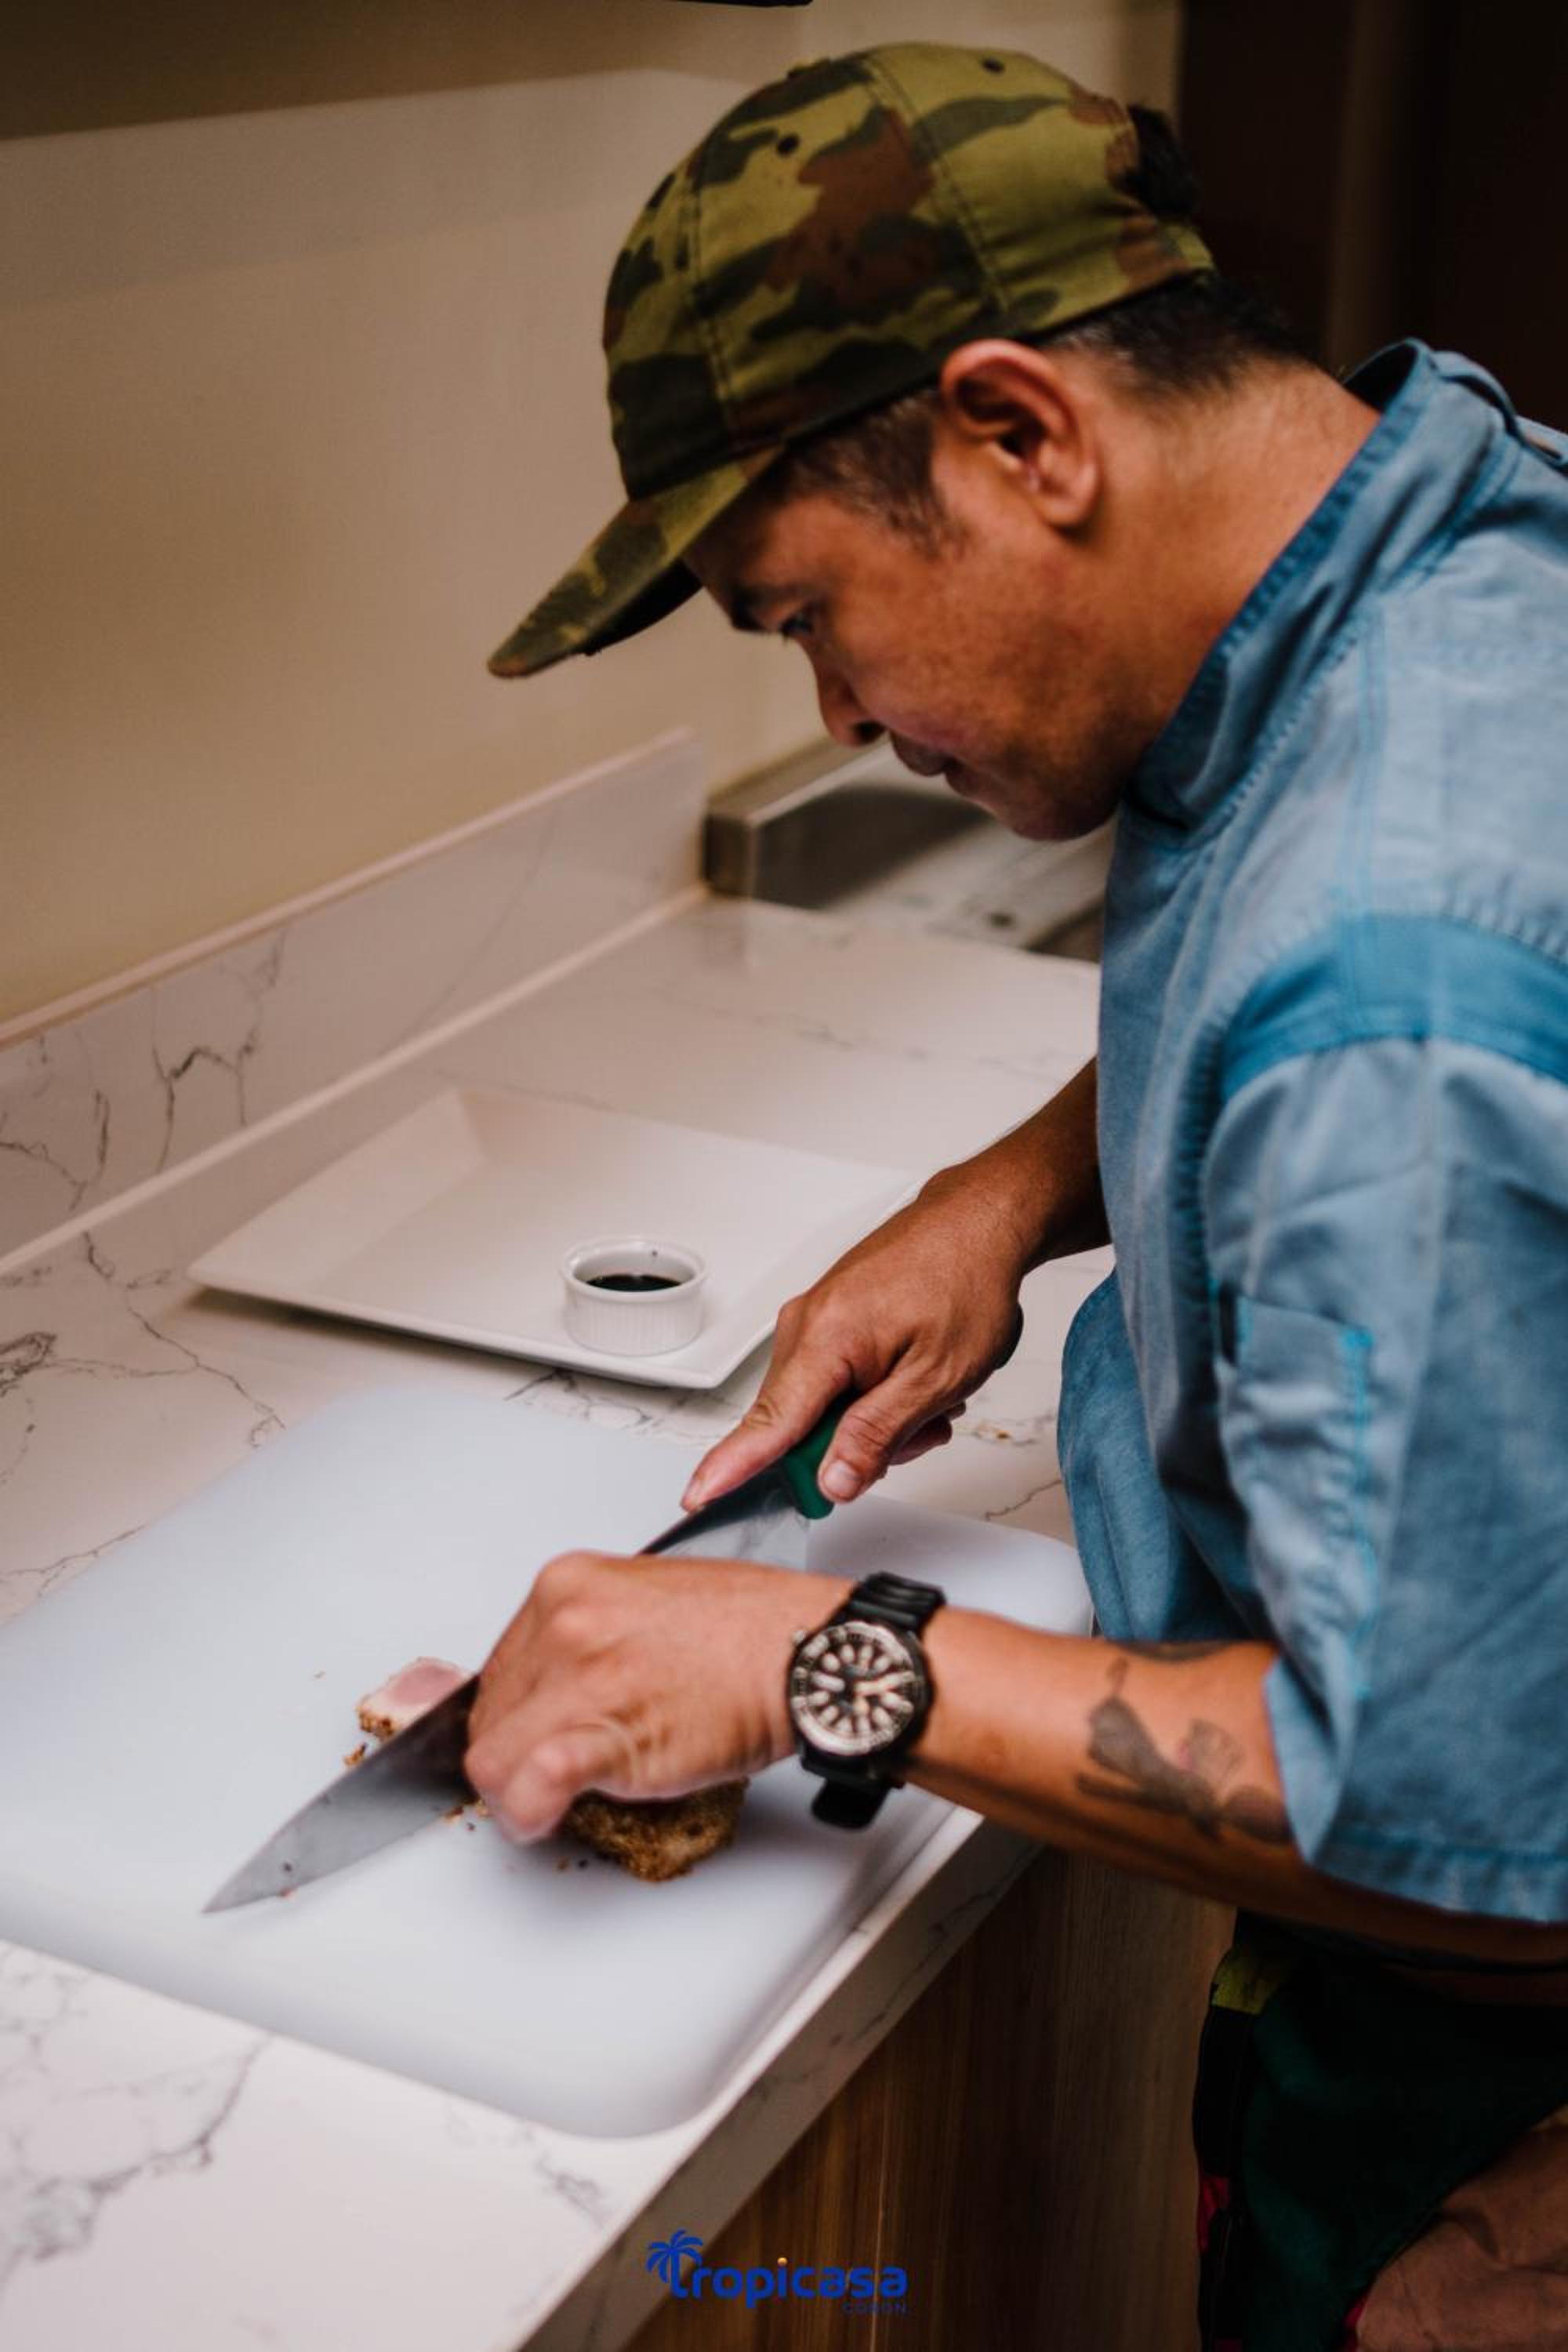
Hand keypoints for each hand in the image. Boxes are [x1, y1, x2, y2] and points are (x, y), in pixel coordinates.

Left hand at [464, 1552, 851, 1841]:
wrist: (807, 1650)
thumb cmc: (752, 1628)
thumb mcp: (647, 1597)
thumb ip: (592, 1630)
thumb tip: (557, 1680)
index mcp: (568, 1583)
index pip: (499, 1666)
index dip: (516, 1712)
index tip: (532, 1733)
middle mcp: (563, 1621)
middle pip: (490, 1712)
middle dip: (512, 1751)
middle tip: (545, 1772)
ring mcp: (578, 1675)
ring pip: (492, 1758)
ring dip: (513, 1791)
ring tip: (545, 1801)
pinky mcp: (601, 1732)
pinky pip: (529, 1783)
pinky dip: (527, 1811)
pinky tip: (541, 1817)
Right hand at [683, 1166, 1028, 1513]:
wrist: (977, 1222)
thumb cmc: (965, 1282)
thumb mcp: (937, 1377)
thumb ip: (878, 1434)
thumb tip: (831, 1481)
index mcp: (825, 1339)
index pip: (769, 1423)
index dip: (732, 1468)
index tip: (699, 1497)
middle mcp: (806, 1327)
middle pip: (801, 1427)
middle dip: (858, 1446)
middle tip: (920, 1429)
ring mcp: (816, 1321)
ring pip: (825, 1409)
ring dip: (877, 1419)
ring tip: (930, 1395)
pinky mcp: (831, 1321)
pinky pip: (837, 1384)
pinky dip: (876, 1395)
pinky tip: (916, 1379)